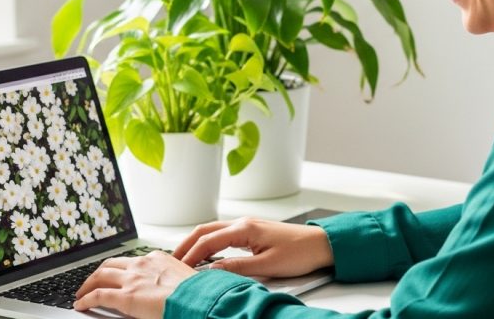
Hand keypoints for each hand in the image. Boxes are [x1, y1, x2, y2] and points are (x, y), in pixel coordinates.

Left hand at [73, 251, 196, 317]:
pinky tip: (81, 304)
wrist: (198, 299)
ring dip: (88, 284)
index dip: (119, 268)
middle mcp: (142, 264)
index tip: (115, 273)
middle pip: (111, 264)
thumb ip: (172, 280)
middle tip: (93, 281)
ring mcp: (132, 278)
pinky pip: (99, 295)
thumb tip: (172, 289)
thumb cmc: (197, 293)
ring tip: (82, 292)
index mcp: (158, 258)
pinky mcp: (126, 296)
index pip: (131, 260)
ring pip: (100, 275)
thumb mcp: (185, 279)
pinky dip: (86, 299)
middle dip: (99, 272)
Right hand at [172, 217, 333, 278]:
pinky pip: (224, 234)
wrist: (322, 244)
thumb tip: (212, 271)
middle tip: (172, 260)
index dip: (191, 254)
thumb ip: (237, 268)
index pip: (208, 241)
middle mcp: (243, 223)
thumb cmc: (300, 252)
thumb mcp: (267, 266)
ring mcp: (248, 225)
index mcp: (245, 229)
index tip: (178, 267)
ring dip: (197, 242)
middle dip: (186, 244)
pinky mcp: (253, 231)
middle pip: (205, 230)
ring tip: (184, 258)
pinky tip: (207, 254)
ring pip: (213, 231)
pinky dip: (210, 243)